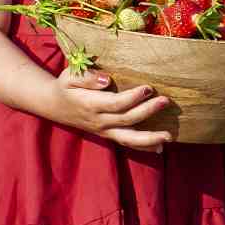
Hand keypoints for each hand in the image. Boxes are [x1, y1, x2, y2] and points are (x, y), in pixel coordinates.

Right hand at [52, 68, 173, 148]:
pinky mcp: (109, 135)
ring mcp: (105, 131)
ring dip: (150, 138)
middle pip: (127, 120)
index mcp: (90, 104)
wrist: (56, 105)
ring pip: (129, 139)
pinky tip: (160, 148)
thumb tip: (105, 79)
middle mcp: (99, 121)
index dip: (132, 97)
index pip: (115, 103)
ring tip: (168, 136)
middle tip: (165, 101)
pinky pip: (128, 143)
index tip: (148, 88)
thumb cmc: (66, 87)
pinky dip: (144, 147)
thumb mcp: (69, 76)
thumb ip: (86, 77)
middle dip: (147, 111)